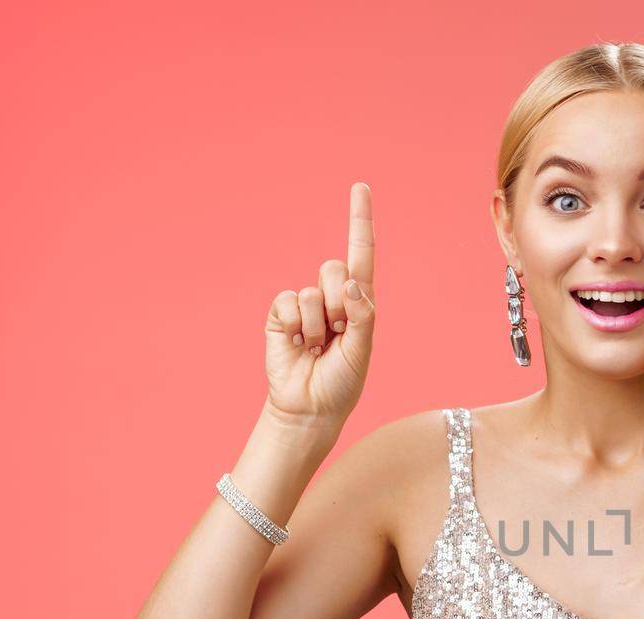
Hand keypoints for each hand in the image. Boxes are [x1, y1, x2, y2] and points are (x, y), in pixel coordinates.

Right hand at [262, 182, 377, 431]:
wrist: (309, 407)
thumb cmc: (342, 381)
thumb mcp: (362, 350)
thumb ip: (363, 314)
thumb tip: (351, 282)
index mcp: (360, 302)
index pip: (361, 254)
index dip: (359, 220)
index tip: (360, 187)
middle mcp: (333, 297)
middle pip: (335, 268)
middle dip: (338, 302)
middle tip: (336, 334)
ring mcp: (306, 306)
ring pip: (312, 291)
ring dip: (317, 325)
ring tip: (317, 347)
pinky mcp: (280, 315)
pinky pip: (288, 303)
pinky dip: (295, 327)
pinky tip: (297, 346)